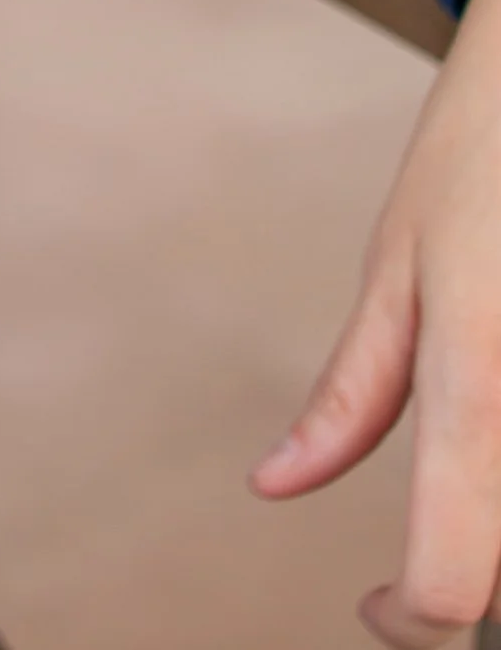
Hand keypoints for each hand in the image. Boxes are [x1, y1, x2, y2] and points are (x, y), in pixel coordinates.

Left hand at [252, 0, 500, 643]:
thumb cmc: (483, 153)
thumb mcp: (398, 265)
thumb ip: (350, 396)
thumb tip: (276, 487)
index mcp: (479, 380)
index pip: (456, 584)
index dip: (414, 619)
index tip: (383, 608)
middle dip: (470, 579)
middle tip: (424, 555)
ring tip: (472, 477)